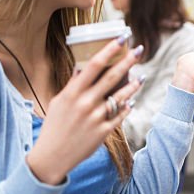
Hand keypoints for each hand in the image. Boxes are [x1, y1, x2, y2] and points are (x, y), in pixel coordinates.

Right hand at [27, 37, 143, 183]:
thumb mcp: (59, 102)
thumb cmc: (54, 126)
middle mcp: (85, 103)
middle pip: (111, 77)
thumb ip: (72, 85)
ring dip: (133, 84)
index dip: (108, 49)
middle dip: (127, 61)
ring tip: (142, 76)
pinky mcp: (103, 132)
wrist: (51, 156)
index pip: (93, 65)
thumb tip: (82, 66)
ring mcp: (95, 118)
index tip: (120, 37)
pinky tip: (131, 100)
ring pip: (120, 96)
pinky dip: (127, 107)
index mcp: (72, 93)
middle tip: (139, 49)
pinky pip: (120, 116)